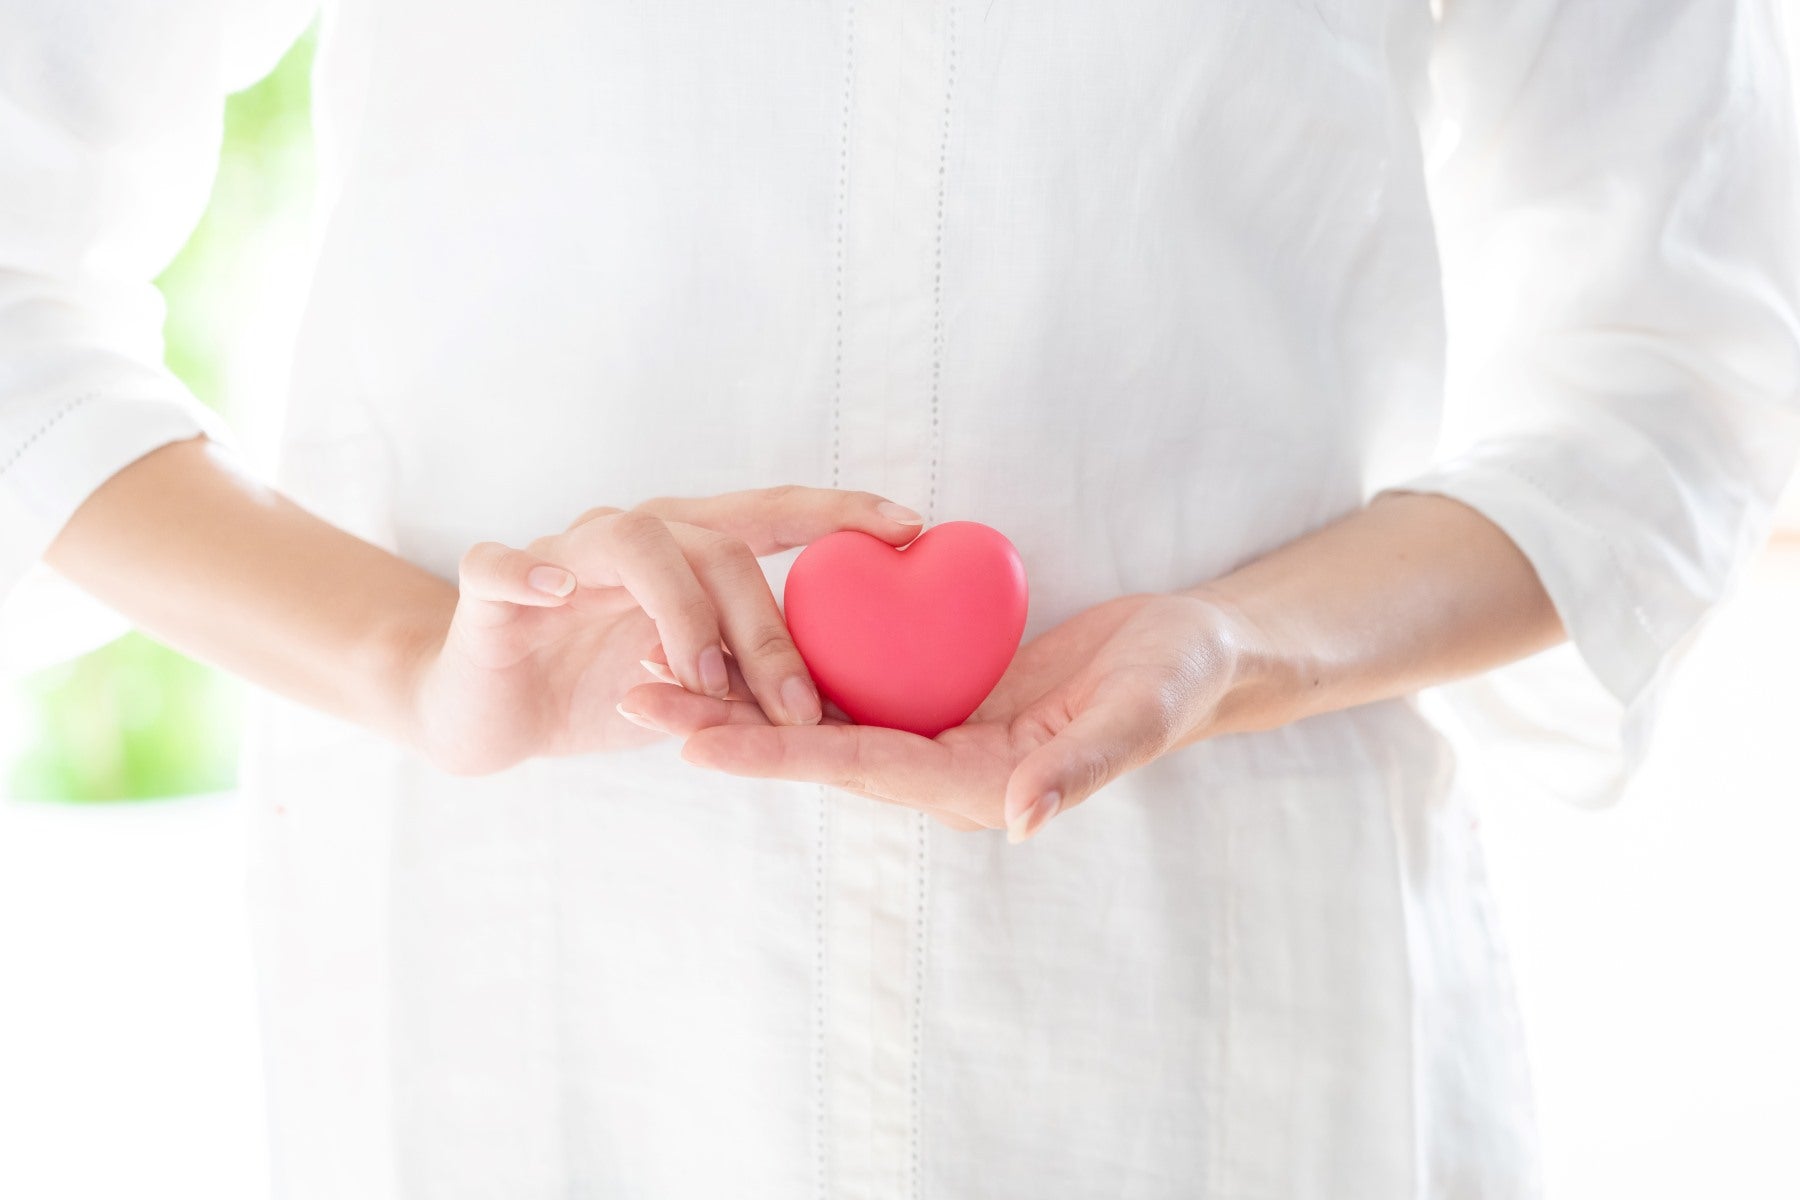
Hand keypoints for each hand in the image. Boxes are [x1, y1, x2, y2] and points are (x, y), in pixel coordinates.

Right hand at [404, 486, 924, 774]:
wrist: (489, 712)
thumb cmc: (601, 687)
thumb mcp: (691, 689)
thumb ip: (749, 677)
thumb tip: (842, 703)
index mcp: (685, 550)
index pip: (771, 516)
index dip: (838, 513)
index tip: (909, 526)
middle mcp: (630, 537)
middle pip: (715, 546)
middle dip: (765, 627)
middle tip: (799, 705)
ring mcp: (559, 555)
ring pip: (632, 544)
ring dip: (678, 614)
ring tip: (700, 680)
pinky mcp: (490, 588)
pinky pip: (502, 564)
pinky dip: (531, 571)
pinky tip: (559, 594)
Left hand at [619, 591, 1257, 840]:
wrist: (1194, 655)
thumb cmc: (1175, 680)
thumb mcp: (1140, 715)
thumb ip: (1080, 770)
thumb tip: (1019, 820)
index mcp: (976, 783)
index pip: (856, 768)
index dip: (774, 753)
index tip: (694, 742)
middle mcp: (940, 766)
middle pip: (812, 747)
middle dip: (725, 727)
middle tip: (633, 698)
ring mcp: (935, 732)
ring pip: (818, 716)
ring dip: (737, 699)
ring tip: (651, 671)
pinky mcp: (937, 697)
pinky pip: (852, 683)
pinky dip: (787, 666)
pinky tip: (732, 642)